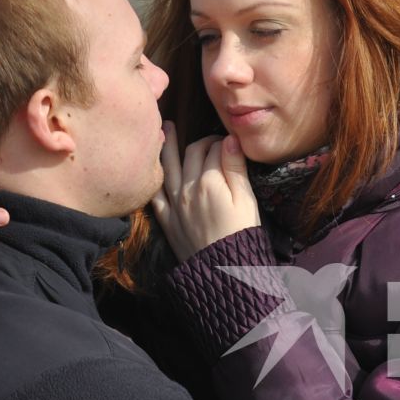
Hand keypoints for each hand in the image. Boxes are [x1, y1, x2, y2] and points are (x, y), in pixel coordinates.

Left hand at [153, 122, 259, 262]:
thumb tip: (229, 139)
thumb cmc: (242, 235)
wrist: (223, 272)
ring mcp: (174, 203)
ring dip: (168, 145)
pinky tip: (153, 168)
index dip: (222, 141)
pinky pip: (156, 194)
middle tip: (210, 140)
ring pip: (168, 167)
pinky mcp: (167, 220)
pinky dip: (154, 178)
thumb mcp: (246, 200)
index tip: (228, 141)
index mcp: (210, 181)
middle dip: (201, 142)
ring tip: (166, 128)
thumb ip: (236, 169)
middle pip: (191, 154)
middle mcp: (187, 188)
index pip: (214, 149)